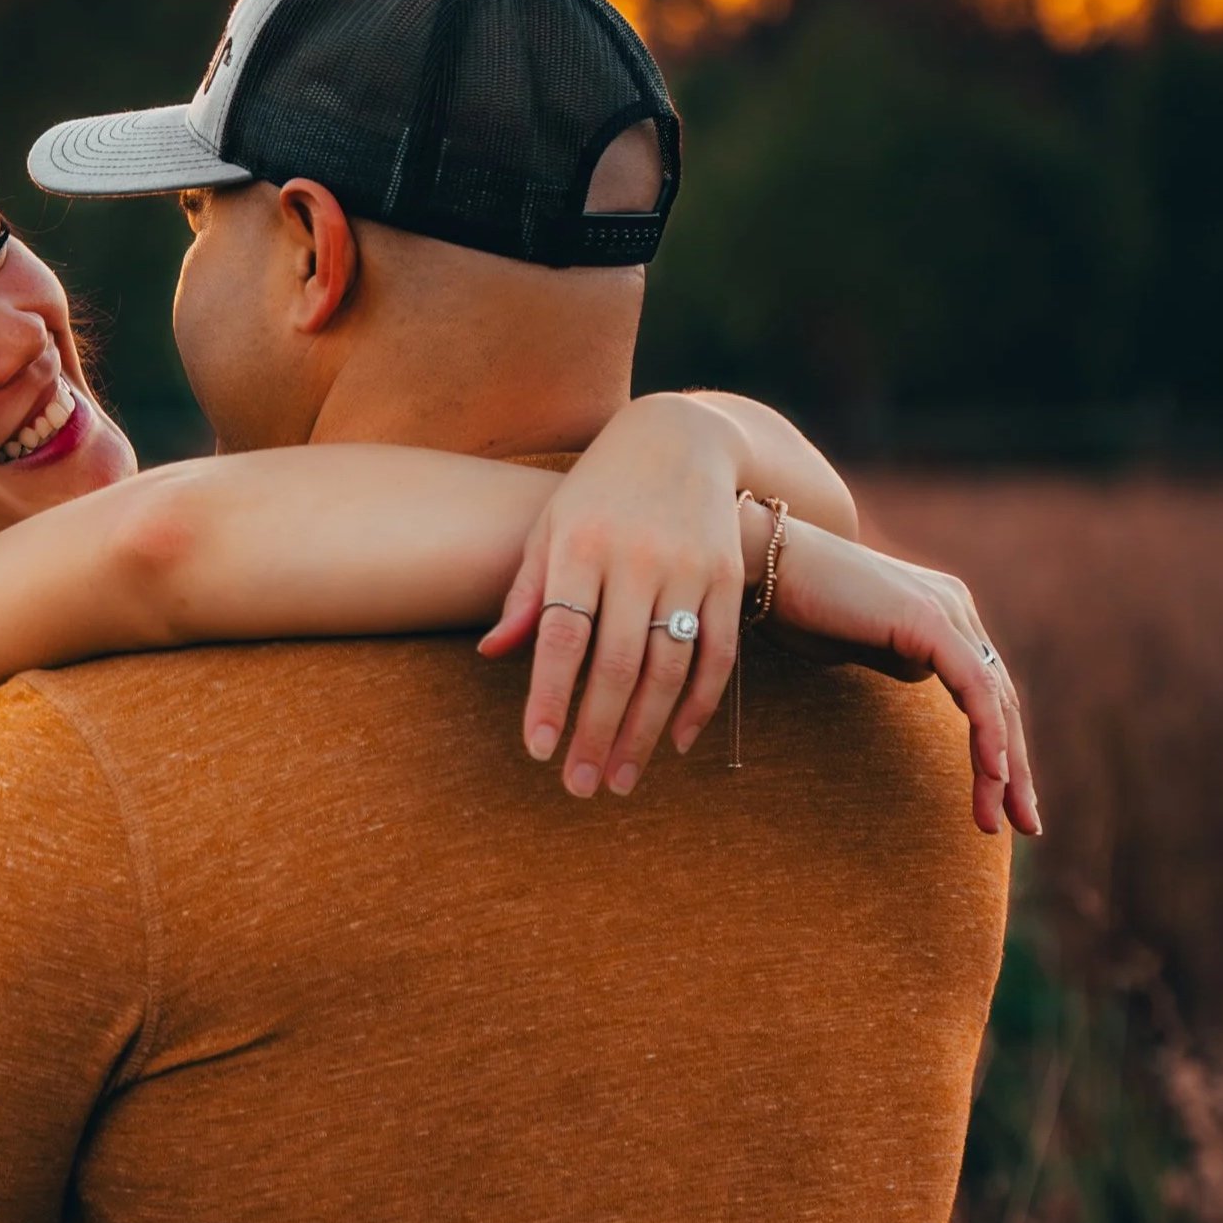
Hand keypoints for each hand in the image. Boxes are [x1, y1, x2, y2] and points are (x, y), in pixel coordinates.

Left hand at [477, 393, 748, 796]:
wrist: (680, 436)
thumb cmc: (598, 492)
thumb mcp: (552, 528)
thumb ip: (528, 593)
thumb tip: (493, 656)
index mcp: (581, 545)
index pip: (563, 636)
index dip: (550, 697)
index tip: (539, 750)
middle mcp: (638, 558)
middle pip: (618, 664)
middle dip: (597, 732)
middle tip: (581, 786)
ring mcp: (690, 568)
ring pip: (670, 668)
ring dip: (645, 732)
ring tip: (619, 779)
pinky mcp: (728, 577)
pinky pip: (719, 654)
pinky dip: (700, 704)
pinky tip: (678, 743)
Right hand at [766, 517, 1041, 837]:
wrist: (761, 564)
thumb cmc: (796, 604)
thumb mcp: (859, 643)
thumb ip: (895, 658)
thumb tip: (917, 678)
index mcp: (943, 615)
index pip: (985, 693)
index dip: (997, 749)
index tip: (999, 802)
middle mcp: (956, 609)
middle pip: (1000, 701)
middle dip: (1014, 770)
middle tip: (1024, 827)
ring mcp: (947, 610)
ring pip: (994, 700)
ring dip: (1002, 768)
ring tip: (999, 821)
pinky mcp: (929, 619)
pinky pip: (973, 686)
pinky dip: (986, 733)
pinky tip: (991, 775)